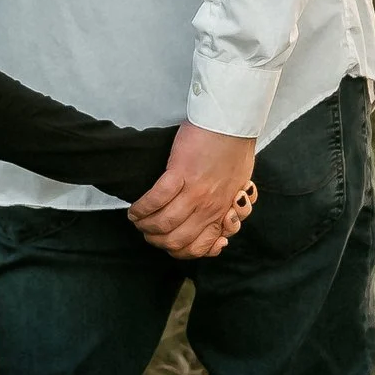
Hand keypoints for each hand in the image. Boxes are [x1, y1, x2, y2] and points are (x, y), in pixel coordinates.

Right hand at [130, 124, 257, 260]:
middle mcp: (208, 207)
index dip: (180, 251)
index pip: (199, 248)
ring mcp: (195, 191)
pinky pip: (156, 199)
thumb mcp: (239, 189)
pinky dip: (142, 208)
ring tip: (137, 220)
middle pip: (176, 240)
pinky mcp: (180, 172)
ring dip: (145, 225)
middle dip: (156, 241)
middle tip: (148, 232)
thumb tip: (223, 234)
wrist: (232, 123)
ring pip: (164, 224)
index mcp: (222, 212)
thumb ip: (229, 212)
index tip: (170, 242)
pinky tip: (135, 209)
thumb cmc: (236, 152)